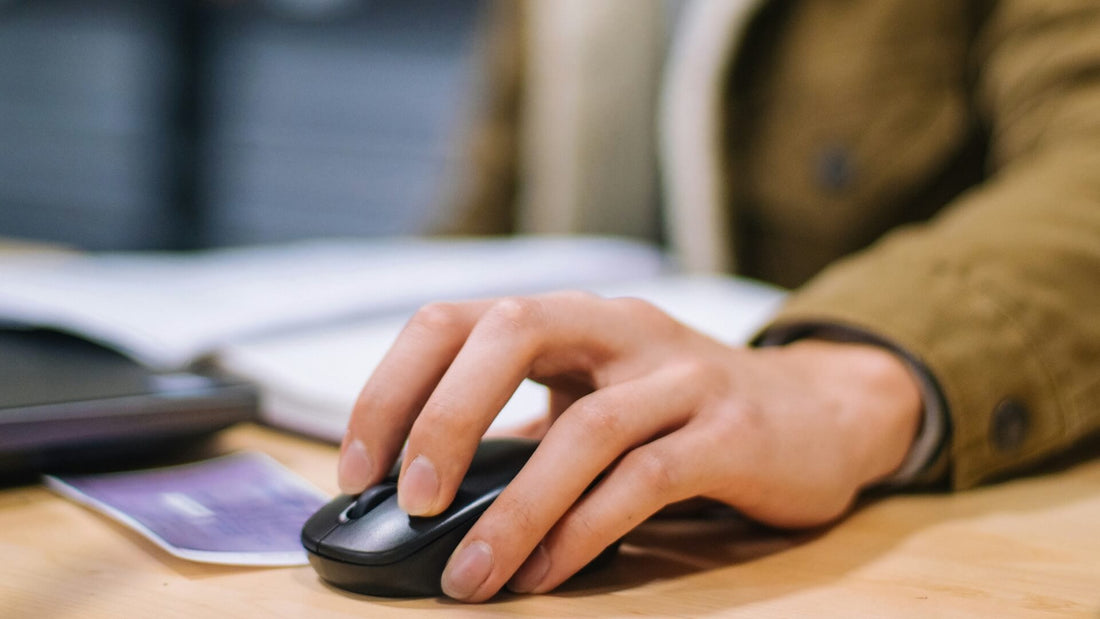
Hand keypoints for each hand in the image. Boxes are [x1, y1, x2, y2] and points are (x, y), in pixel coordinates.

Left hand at [337, 291, 921, 601]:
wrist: (821, 411)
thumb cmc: (686, 412)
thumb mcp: (598, 400)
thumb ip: (525, 434)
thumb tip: (430, 495)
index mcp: (572, 318)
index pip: (458, 318)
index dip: (395, 386)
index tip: (359, 467)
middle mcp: (622, 329)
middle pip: (511, 333)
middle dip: (444, 417)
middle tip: (411, 502)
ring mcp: (682, 376)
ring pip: (584, 429)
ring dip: (515, 510)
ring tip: (471, 577)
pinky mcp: (733, 433)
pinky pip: (645, 481)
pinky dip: (585, 531)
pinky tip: (547, 573)